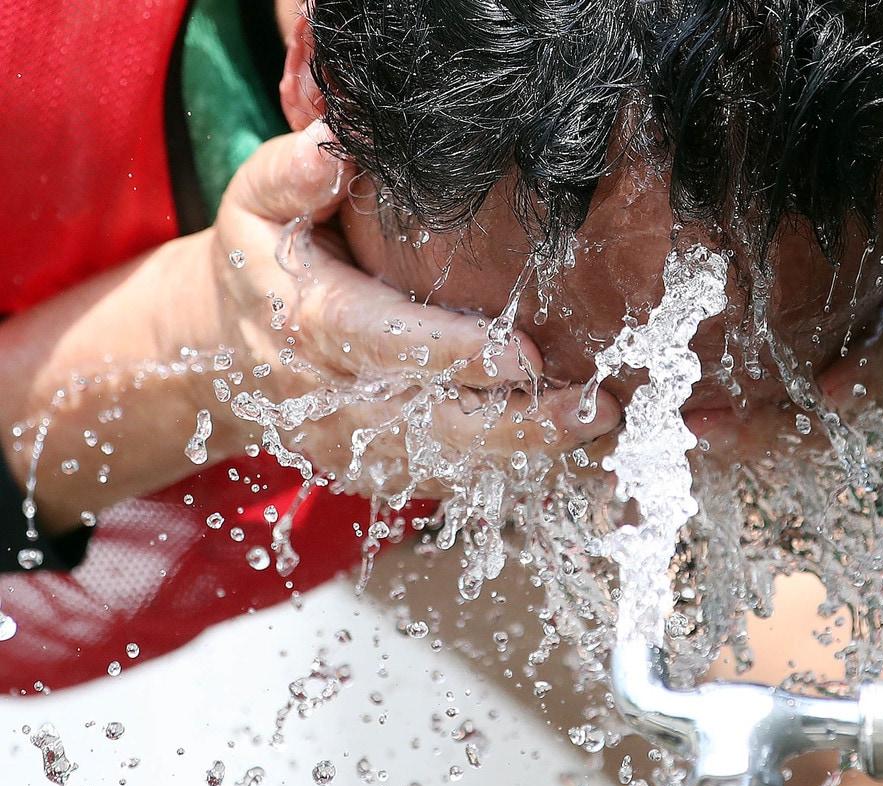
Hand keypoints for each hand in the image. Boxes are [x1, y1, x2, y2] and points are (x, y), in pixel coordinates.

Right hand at [198, 122, 621, 494]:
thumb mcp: (256, 203)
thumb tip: (336, 144)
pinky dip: (512, 472)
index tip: (525, 356)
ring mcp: (358, 446)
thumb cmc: (262, 261)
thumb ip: (291, 173)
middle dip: (516, 424)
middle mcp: (336, 399)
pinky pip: (451, 480)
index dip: (455, 355)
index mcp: (309, 324)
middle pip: (431, 425)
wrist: (219, 351)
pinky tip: (572, 453)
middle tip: (594, 409)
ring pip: (450, 464)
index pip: (385, 345)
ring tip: (599, 427)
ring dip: (529, 453)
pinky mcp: (379, 471)